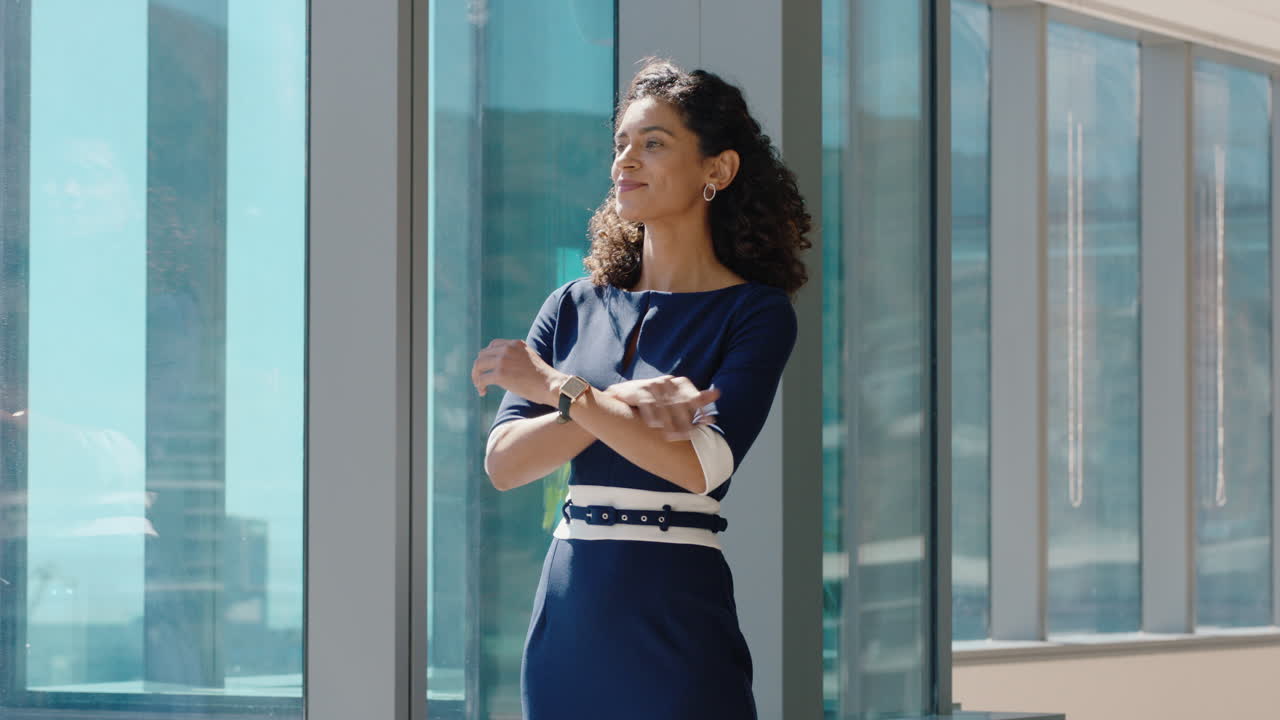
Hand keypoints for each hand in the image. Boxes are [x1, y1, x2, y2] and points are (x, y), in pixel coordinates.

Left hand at [471, 339, 563, 405]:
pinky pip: (482, 378)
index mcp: (516, 344)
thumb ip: (518, 357)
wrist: (551, 385)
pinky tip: (483, 392)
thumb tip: (506, 368)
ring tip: (480, 386)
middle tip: (480, 379)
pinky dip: (480, 385)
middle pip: (483, 355)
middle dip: (480, 367)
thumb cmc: (543, 378)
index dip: (488, 357)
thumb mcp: (530, 359)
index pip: (493, 345)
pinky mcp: (500, 374)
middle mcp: (508, 349)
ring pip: (479, 365)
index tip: (488, 367)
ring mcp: (503, 361)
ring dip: (476, 376)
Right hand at [605, 375, 719, 440]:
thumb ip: (696, 398)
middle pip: (679, 402)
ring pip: (663, 405)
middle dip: (685, 420)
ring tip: (674, 437)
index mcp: (678, 383)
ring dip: (668, 422)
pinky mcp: (637, 390)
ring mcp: (651, 385)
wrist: (622, 395)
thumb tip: (717, 393)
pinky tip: (654, 426)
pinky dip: (650, 414)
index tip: (709, 422)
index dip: (701, 409)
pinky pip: (646, 403)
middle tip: (690, 436)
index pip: (693, 396)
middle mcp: (666, 382)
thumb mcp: (675, 399)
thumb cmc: (653, 400)